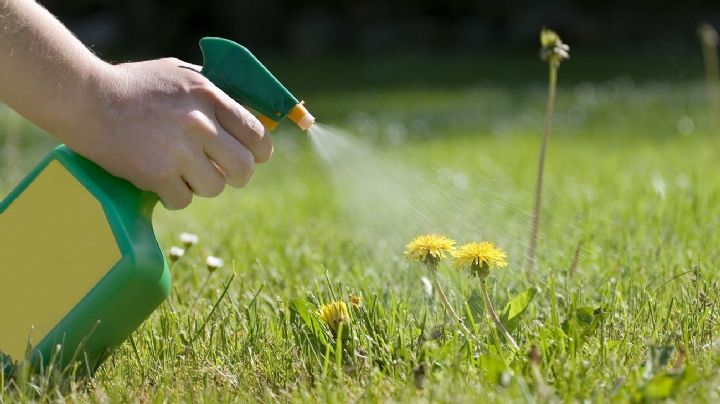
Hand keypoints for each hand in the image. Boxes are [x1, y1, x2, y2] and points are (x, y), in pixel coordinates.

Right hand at [69, 58, 272, 209]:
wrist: (85, 98)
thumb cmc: (134, 85)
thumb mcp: (180, 75)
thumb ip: (214, 94)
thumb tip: (248, 117)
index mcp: (210, 96)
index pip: (257, 135)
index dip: (260, 152)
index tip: (253, 157)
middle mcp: (200, 123)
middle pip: (244, 168)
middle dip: (236, 176)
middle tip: (221, 173)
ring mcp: (179, 150)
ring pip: (215, 188)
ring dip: (201, 185)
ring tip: (182, 172)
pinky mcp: (156, 174)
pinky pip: (183, 200)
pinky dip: (173, 196)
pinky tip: (160, 180)